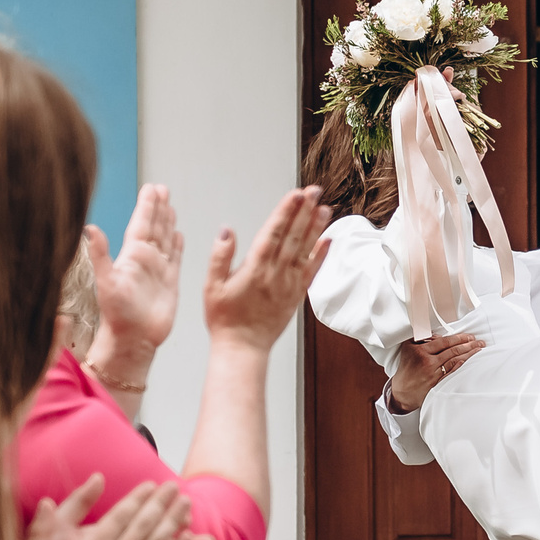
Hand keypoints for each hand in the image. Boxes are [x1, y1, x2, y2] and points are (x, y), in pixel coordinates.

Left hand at [85, 184, 185, 373]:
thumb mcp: (106, 282)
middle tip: (162, 188)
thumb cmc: (117, 315)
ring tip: (171, 205)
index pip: (141, 224)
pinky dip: (177, 245)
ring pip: (165, 239)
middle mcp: (145, 259)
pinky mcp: (169, 283)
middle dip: (158, 208)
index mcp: (132, 255)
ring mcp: (158, 270)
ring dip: (168, 222)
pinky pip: (175, 258)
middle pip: (154, 226)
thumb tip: (89, 228)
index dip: (147, 206)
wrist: (133, 340)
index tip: (151, 188)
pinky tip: (179, 235)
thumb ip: (100, 255)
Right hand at [202, 188, 332, 355]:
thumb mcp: (212, 286)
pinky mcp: (296, 295)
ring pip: (305, 250)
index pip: (274, 232)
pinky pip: (312, 271)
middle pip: (293, 236)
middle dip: (304, 211)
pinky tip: (328, 239)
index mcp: (255, 268)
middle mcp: (276, 274)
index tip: (295, 194)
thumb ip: (220, 256)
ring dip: (316, 227)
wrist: (243, 348)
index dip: (286, 211)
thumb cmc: (225, 319)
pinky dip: (321, 255)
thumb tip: (227, 231)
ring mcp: (289, 284)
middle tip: (315, 190)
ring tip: (324, 208)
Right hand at [389, 334, 484, 414]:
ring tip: (479, 349)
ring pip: (454, 360)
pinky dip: (461, 366)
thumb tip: (439, 336)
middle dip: (468, 344)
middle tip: (479, 341)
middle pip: (452, 350)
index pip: (444, 341)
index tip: (469, 336)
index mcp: (420, 351)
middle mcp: (426, 361)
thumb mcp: (408, 348)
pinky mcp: (436, 383)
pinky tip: (469, 361)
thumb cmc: (406, 369)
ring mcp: (432, 373)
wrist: (401, 392)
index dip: (458, 338)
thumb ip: (421, 339)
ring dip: (469, 354)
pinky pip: (451, 372)